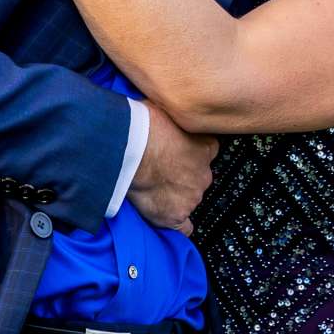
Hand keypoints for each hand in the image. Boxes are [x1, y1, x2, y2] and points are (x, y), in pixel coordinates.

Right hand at [128, 103, 216, 234]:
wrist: (127, 149)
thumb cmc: (142, 124)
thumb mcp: (166, 108)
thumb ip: (175, 115)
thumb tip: (169, 106)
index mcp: (206, 146)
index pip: (206, 151)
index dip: (189, 152)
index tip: (176, 151)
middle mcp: (204, 174)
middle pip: (198, 177)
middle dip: (182, 175)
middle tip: (159, 169)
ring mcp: (191, 197)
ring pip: (188, 198)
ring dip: (174, 195)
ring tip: (152, 188)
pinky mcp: (174, 216)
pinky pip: (183, 228)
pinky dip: (176, 225)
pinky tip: (165, 218)